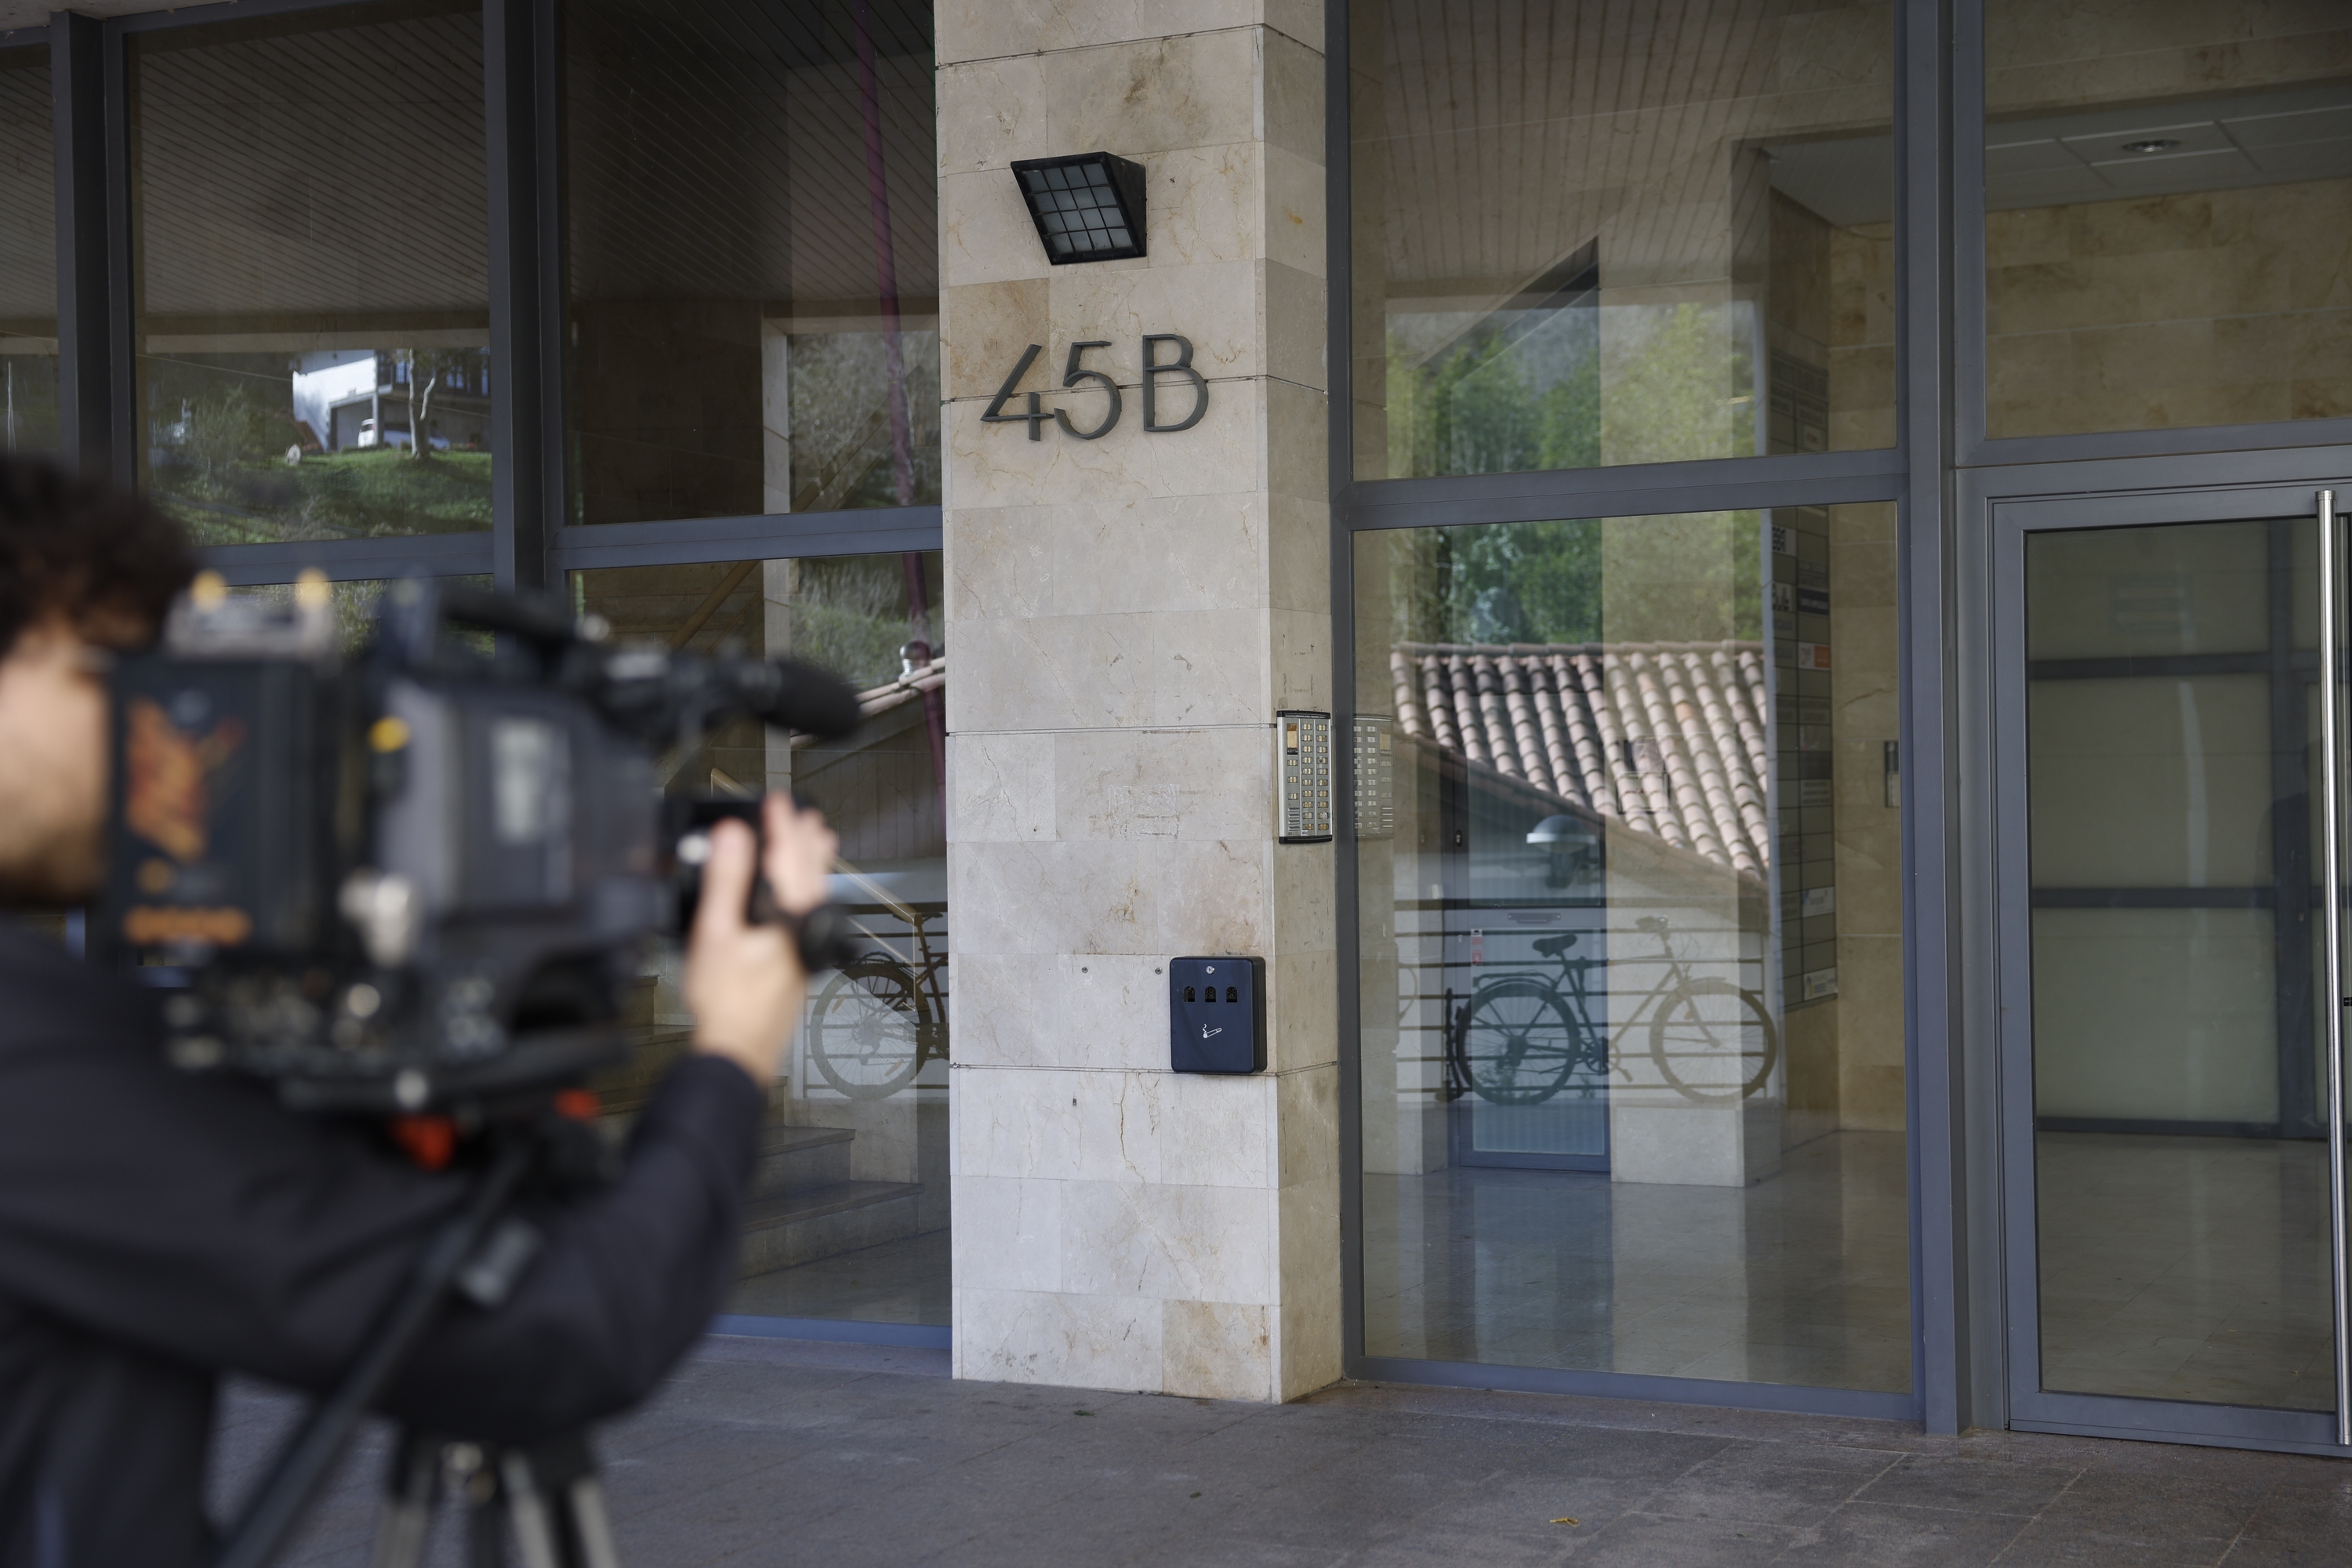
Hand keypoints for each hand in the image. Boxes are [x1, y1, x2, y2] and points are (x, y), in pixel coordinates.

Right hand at [683, 795, 838, 1081]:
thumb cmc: (727, 1001)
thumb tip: (734, 836)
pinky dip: (808, 888)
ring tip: (816, 842)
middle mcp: (805, 926)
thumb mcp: (715, 933)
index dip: (780, 824)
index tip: (776, 800)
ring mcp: (807, 944)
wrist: (740, 1048)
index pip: (787, 856)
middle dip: (805, 839)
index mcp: (789, 914)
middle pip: (811, 872)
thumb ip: (726, 880)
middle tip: (806, 813)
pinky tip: (800, 894)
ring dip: (812, 863)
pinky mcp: (802, 958)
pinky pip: (811, 910)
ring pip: (815, 892)